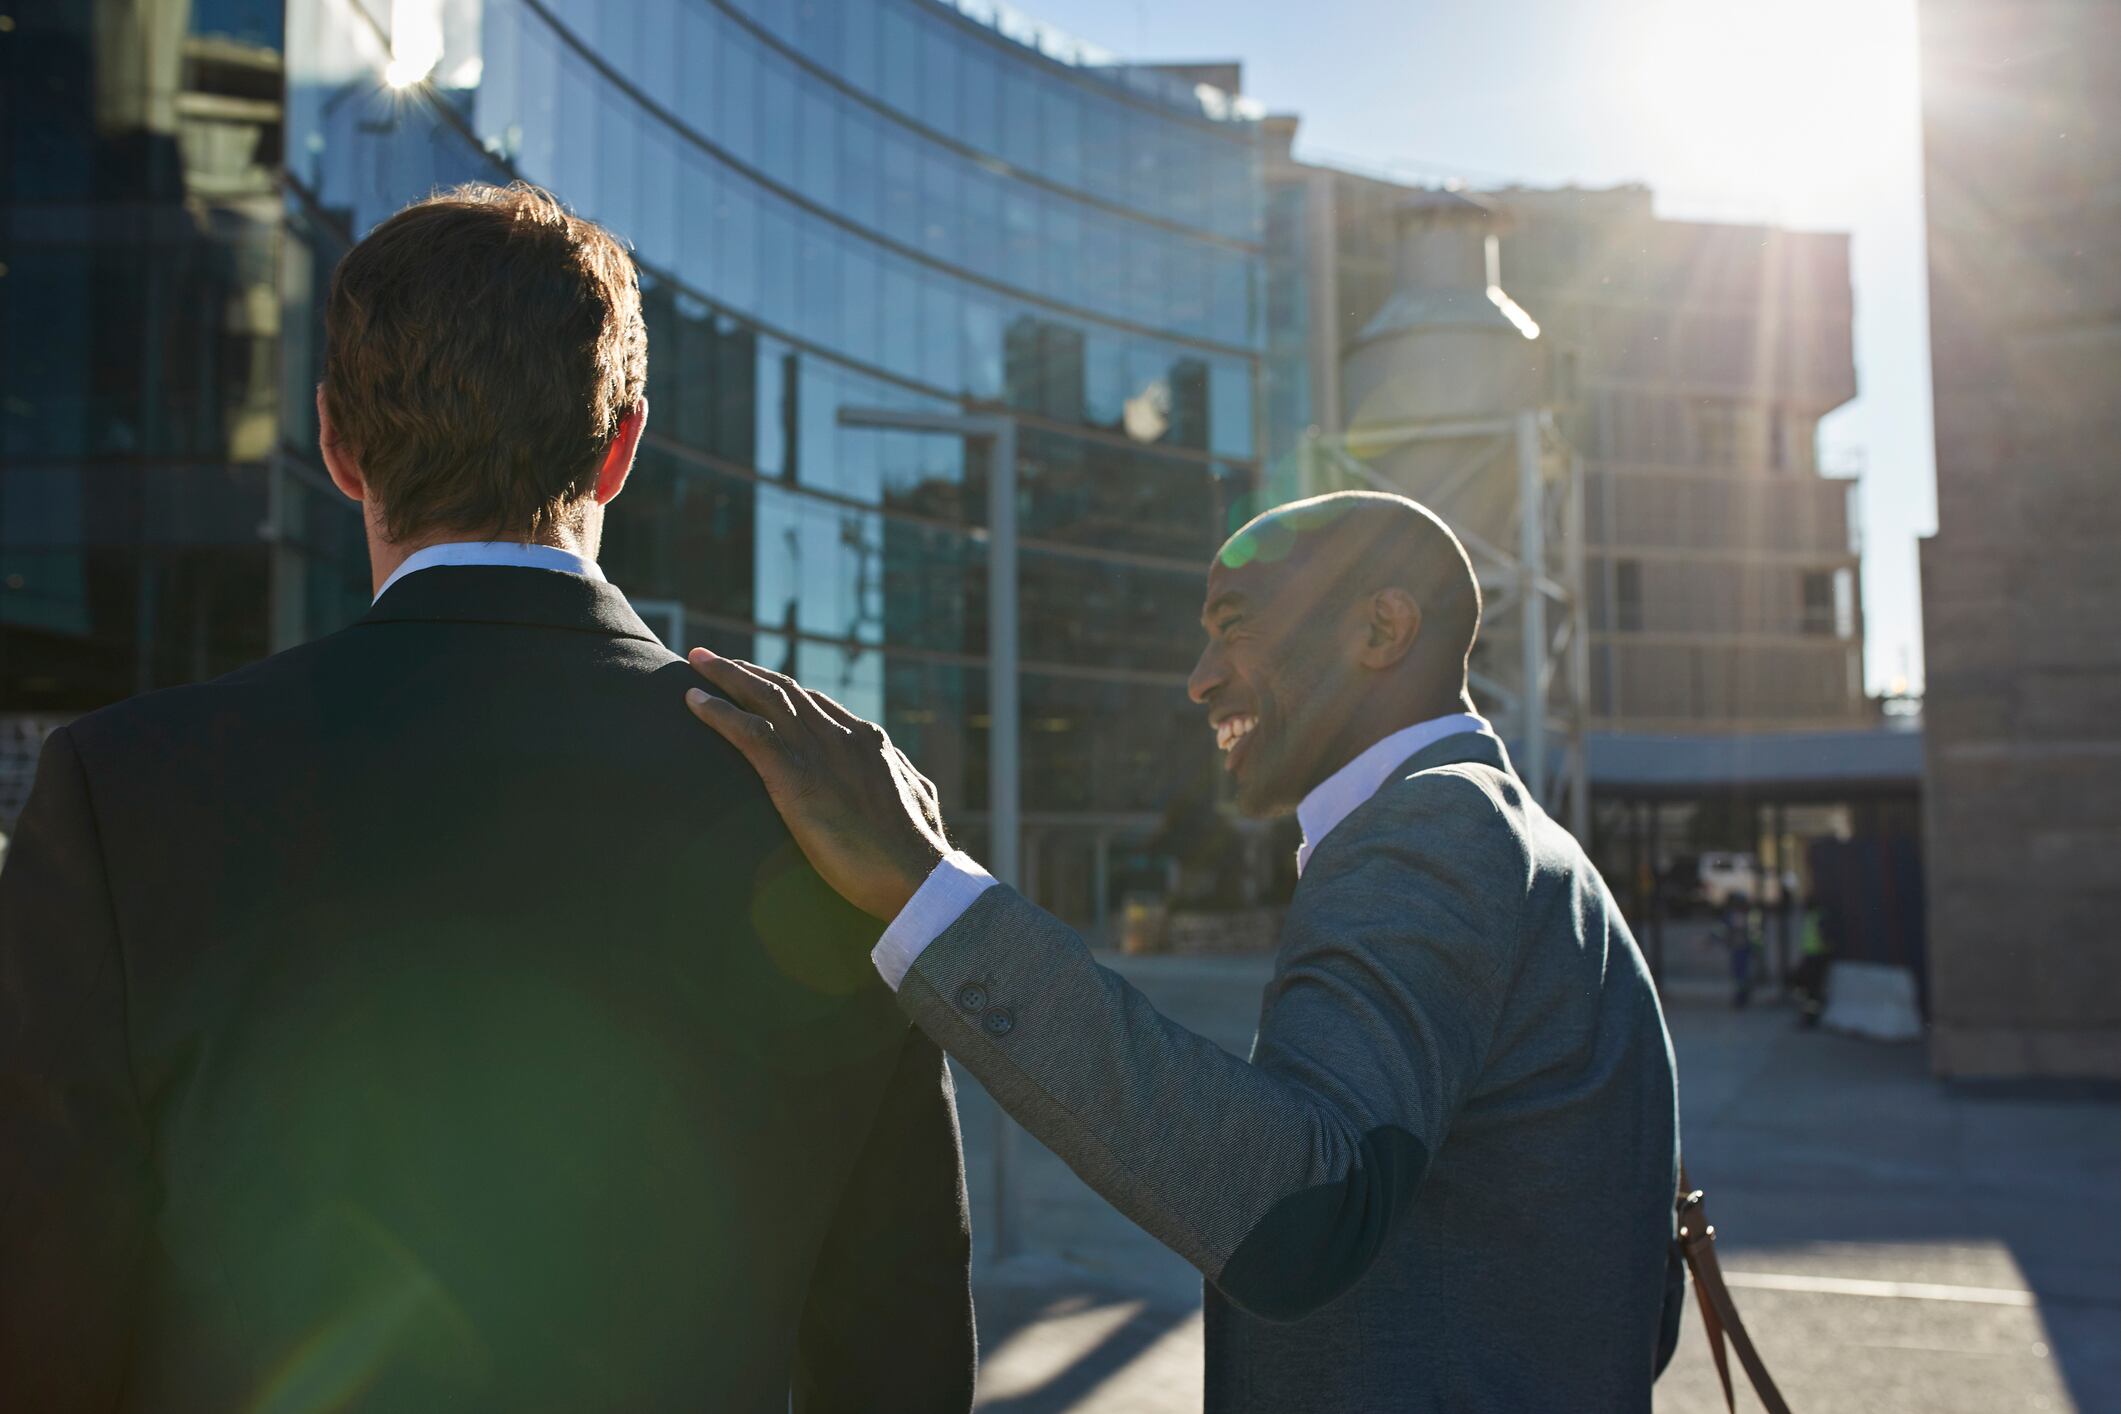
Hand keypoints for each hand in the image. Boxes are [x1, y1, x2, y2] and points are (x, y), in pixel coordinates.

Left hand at [683, 649, 949, 918]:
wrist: (916, 874)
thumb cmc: (918, 853)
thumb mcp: (917, 804)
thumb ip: (902, 782)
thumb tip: (906, 778)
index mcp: (870, 741)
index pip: (817, 704)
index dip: (784, 690)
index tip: (759, 682)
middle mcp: (842, 734)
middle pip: (785, 690)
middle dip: (746, 671)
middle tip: (712, 658)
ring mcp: (819, 751)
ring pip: (764, 697)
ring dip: (726, 676)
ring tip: (696, 661)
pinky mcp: (795, 775)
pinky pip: (747, 731)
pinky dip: (717, 712)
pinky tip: (692, 701)